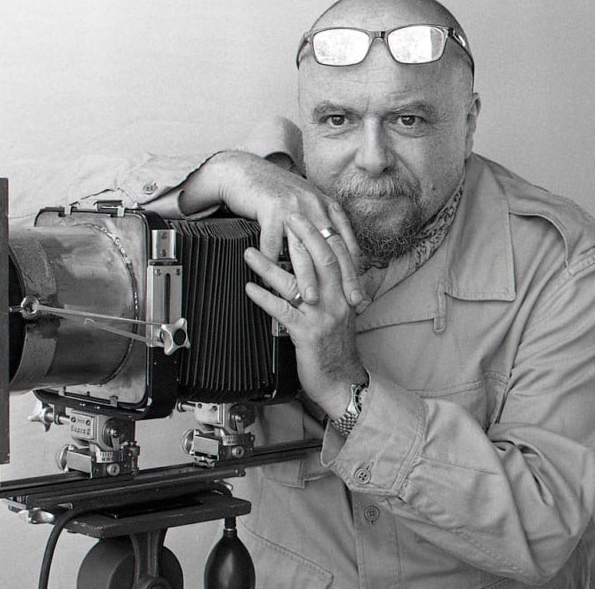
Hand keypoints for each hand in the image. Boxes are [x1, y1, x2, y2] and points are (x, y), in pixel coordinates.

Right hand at [183, 150, 363, 306]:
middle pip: (331, 248)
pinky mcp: (269, 209)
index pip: (346, 243)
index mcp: (326, 206)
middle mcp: (313, 206)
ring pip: (303, 248)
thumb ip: (322, 224)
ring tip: (310, 299)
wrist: (245, 172)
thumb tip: (335, 253)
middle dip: (340, 278)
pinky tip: (269, 282)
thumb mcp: (306, 204)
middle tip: (345, 302)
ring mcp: (292, 207)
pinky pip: (272, 242)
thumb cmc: (274, 192)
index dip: (354, 270)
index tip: (358, 293)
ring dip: (307, 277)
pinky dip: (271, 264)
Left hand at [243, 212, 366, 416]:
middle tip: (281, 215)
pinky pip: (283, 312)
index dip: (319, 230)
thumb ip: (328, 289)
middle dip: (301, 234)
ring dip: (270, 266)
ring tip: (248, 253)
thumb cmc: (334, 348)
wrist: (341, 383)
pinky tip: (249, 289)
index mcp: (345, 292)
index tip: (302, 211)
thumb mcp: (336, 313)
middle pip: (320, 259)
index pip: (335, 252)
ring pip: (297, 284)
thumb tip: (310, 267)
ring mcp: (323, 318)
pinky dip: (264, 298)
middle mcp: (338, 301)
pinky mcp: (307, 335)